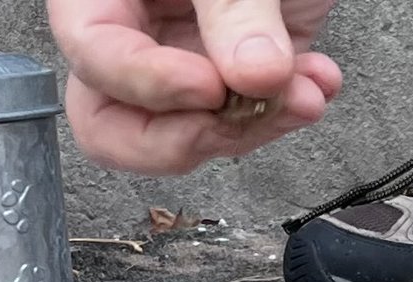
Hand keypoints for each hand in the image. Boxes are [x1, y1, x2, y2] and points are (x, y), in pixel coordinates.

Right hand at [49, 0, 342, 174]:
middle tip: (235, 116)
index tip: (211, 87)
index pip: (94, 56)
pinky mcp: (236, 81)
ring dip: (254, 126)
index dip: (149, 83)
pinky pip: (247, 124)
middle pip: (111, 125)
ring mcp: (182, 63)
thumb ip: (234, 6)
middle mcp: (133, 35)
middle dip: (182, 137)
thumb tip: (254, 77)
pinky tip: (319, 80)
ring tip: (306, 91)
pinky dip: (287, 111)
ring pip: (186, 138)